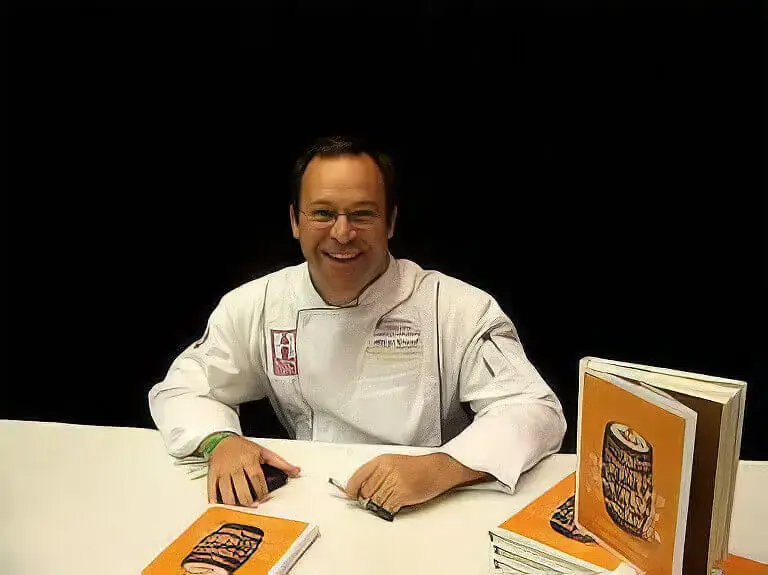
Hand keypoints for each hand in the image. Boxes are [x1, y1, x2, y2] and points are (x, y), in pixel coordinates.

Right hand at [207, 435, 300, 506]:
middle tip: (254, 505)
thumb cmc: (243, 447)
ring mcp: (222, 472)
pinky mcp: (212, 476)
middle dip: (249, 501)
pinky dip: (217, 503)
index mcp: (248, 460)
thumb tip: (296, 472)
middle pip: (242, 490)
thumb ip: (281, 463)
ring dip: (235, 505)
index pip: (256, 480)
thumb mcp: (264, 452)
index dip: (262, 491)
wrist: (222, 440)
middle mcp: (234, 466)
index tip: (266, 497)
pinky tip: (224, 507)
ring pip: (227, 495)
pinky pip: (212, 493)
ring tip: (242, 507)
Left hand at [344, 453, 490, 515]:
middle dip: (366, 499)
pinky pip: (386, 507)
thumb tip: (361, 487)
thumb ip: (377, 473)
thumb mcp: (394, 462)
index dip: (351, 489)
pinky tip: (392, 505)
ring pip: (375, 501)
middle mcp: (386, 470)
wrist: (437, 469)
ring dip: (377, 505)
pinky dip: (387, 510)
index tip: (350, 495)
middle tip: (370, 501)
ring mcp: (394, 482)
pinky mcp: (402, 494)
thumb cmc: (418, 466)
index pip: (358, 476)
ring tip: (384, 501)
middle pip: (365, 491)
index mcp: (382, 461)